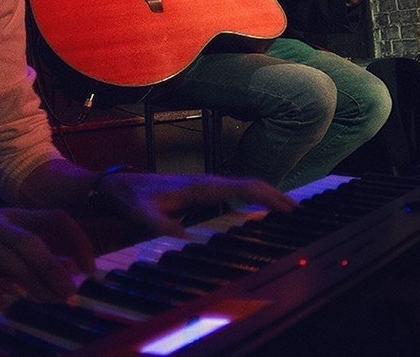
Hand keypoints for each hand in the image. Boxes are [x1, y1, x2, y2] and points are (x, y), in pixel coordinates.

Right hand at [0, 208, 93, 306]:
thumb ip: (29, 256)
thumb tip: (68, 271)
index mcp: (14, 217)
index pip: (55, 217)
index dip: (77, 239)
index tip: (90, 267)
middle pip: (33, 241)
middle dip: (55, 268)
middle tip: (72, 294)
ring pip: (8, 255)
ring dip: (30, 279)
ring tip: (46, 301)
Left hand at [96, 172, 294, 237]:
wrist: (119, 187)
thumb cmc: (132, 200)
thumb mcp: (143, 215)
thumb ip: (161, 225)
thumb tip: (186, 236)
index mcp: (201, 187)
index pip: (243, 187)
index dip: (268, 196)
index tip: (290, 207)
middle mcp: (207, 183)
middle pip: (250, 185)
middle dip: (276, 196)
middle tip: (300, 213)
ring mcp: (205, 186)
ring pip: (244, 188)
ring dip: (266, 197)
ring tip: (289, 212)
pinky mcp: (201, 192)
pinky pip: (234, 193)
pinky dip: (252, 199)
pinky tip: (258, 212)